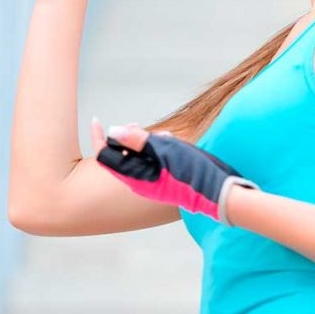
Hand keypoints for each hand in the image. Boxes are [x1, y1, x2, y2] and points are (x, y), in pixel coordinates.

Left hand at [91, 119, 259, 226]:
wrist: (218, 193)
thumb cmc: (191, 171)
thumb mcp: (164, 150)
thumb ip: (137, 140)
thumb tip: (113, 130)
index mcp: (134, 177)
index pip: (106, 156)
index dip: (99, 137)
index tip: (96, 120)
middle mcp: (140, 182)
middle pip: (120, 157)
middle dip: (125, 137)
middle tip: (136, 122)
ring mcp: (153, 184)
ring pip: (138, 158)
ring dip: (144, 142)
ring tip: (162, 134)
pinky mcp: (165, 182)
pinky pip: (152, 163)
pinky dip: (157, 150)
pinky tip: (171, 141)